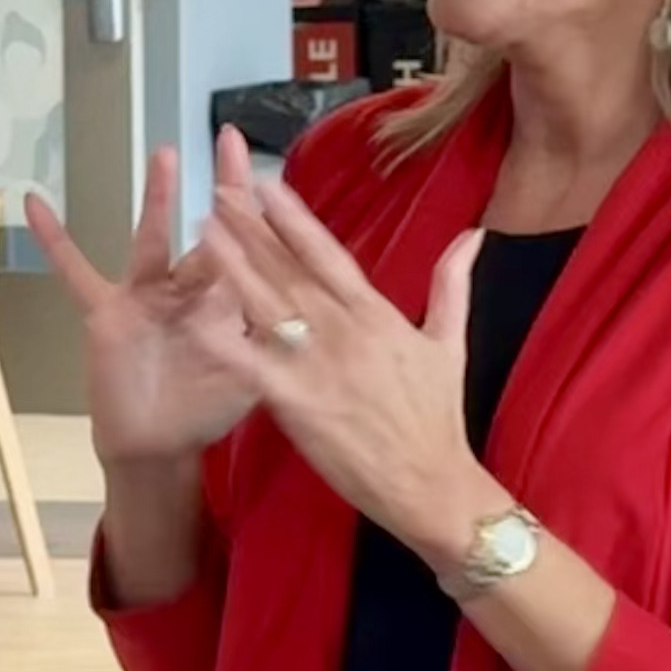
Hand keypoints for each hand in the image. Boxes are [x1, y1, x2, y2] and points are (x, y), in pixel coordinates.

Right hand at [25, 146, 267, 467]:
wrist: (157, 447)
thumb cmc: (204, 409)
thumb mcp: (250, 375)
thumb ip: (267, 341)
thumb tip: (301, 311)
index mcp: (228, 301)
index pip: (251, 250)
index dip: (263, 212)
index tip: (279, 169)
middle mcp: (188, 289)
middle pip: (209, 230)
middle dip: (221, 187)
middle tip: (229, 139)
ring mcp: (146, 296)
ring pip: (154, 241)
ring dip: (158, 199)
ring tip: (165, 156)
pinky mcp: (107, 313)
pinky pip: (77, 273)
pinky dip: (56, 242)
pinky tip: (36, 205)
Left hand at [183, 133, 490, 558]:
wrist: (430, 484)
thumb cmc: (437, 418)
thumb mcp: (450, 343)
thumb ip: (453, 284)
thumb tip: (473, 235)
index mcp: (377, 315)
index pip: (329, 255)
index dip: (296, 219)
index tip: (267, 186)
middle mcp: (346, 332)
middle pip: (290, 272)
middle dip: (254, 231)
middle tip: (220, 192)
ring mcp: (321, 367)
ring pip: (269, 306)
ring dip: (234, 267)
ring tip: (203, 231)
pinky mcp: (300, 405)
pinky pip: (255, 368)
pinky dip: (227, 344)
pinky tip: (197, 320)